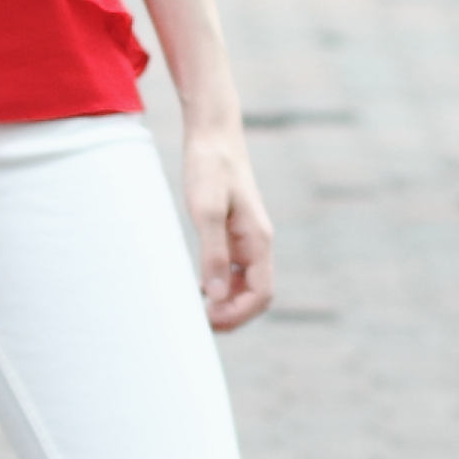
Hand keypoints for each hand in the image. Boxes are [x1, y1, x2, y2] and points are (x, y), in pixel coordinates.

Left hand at [182, 126, 273, 332]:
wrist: (213, 133)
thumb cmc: (209, 168)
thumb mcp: (206, 210)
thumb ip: (213, 254)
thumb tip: (217, 296)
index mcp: (258, 241)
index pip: (261, 294)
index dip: (238, 315)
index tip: (208, 320)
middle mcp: (258, 243)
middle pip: (256, 295)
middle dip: (233, 315)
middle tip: (199, 324)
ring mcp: (247, 238)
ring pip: (245, 285)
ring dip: (226, 303)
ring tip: (196, 310)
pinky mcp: (234, 231)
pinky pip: (234, 270)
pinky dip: (220, 285)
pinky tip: (198, 287)